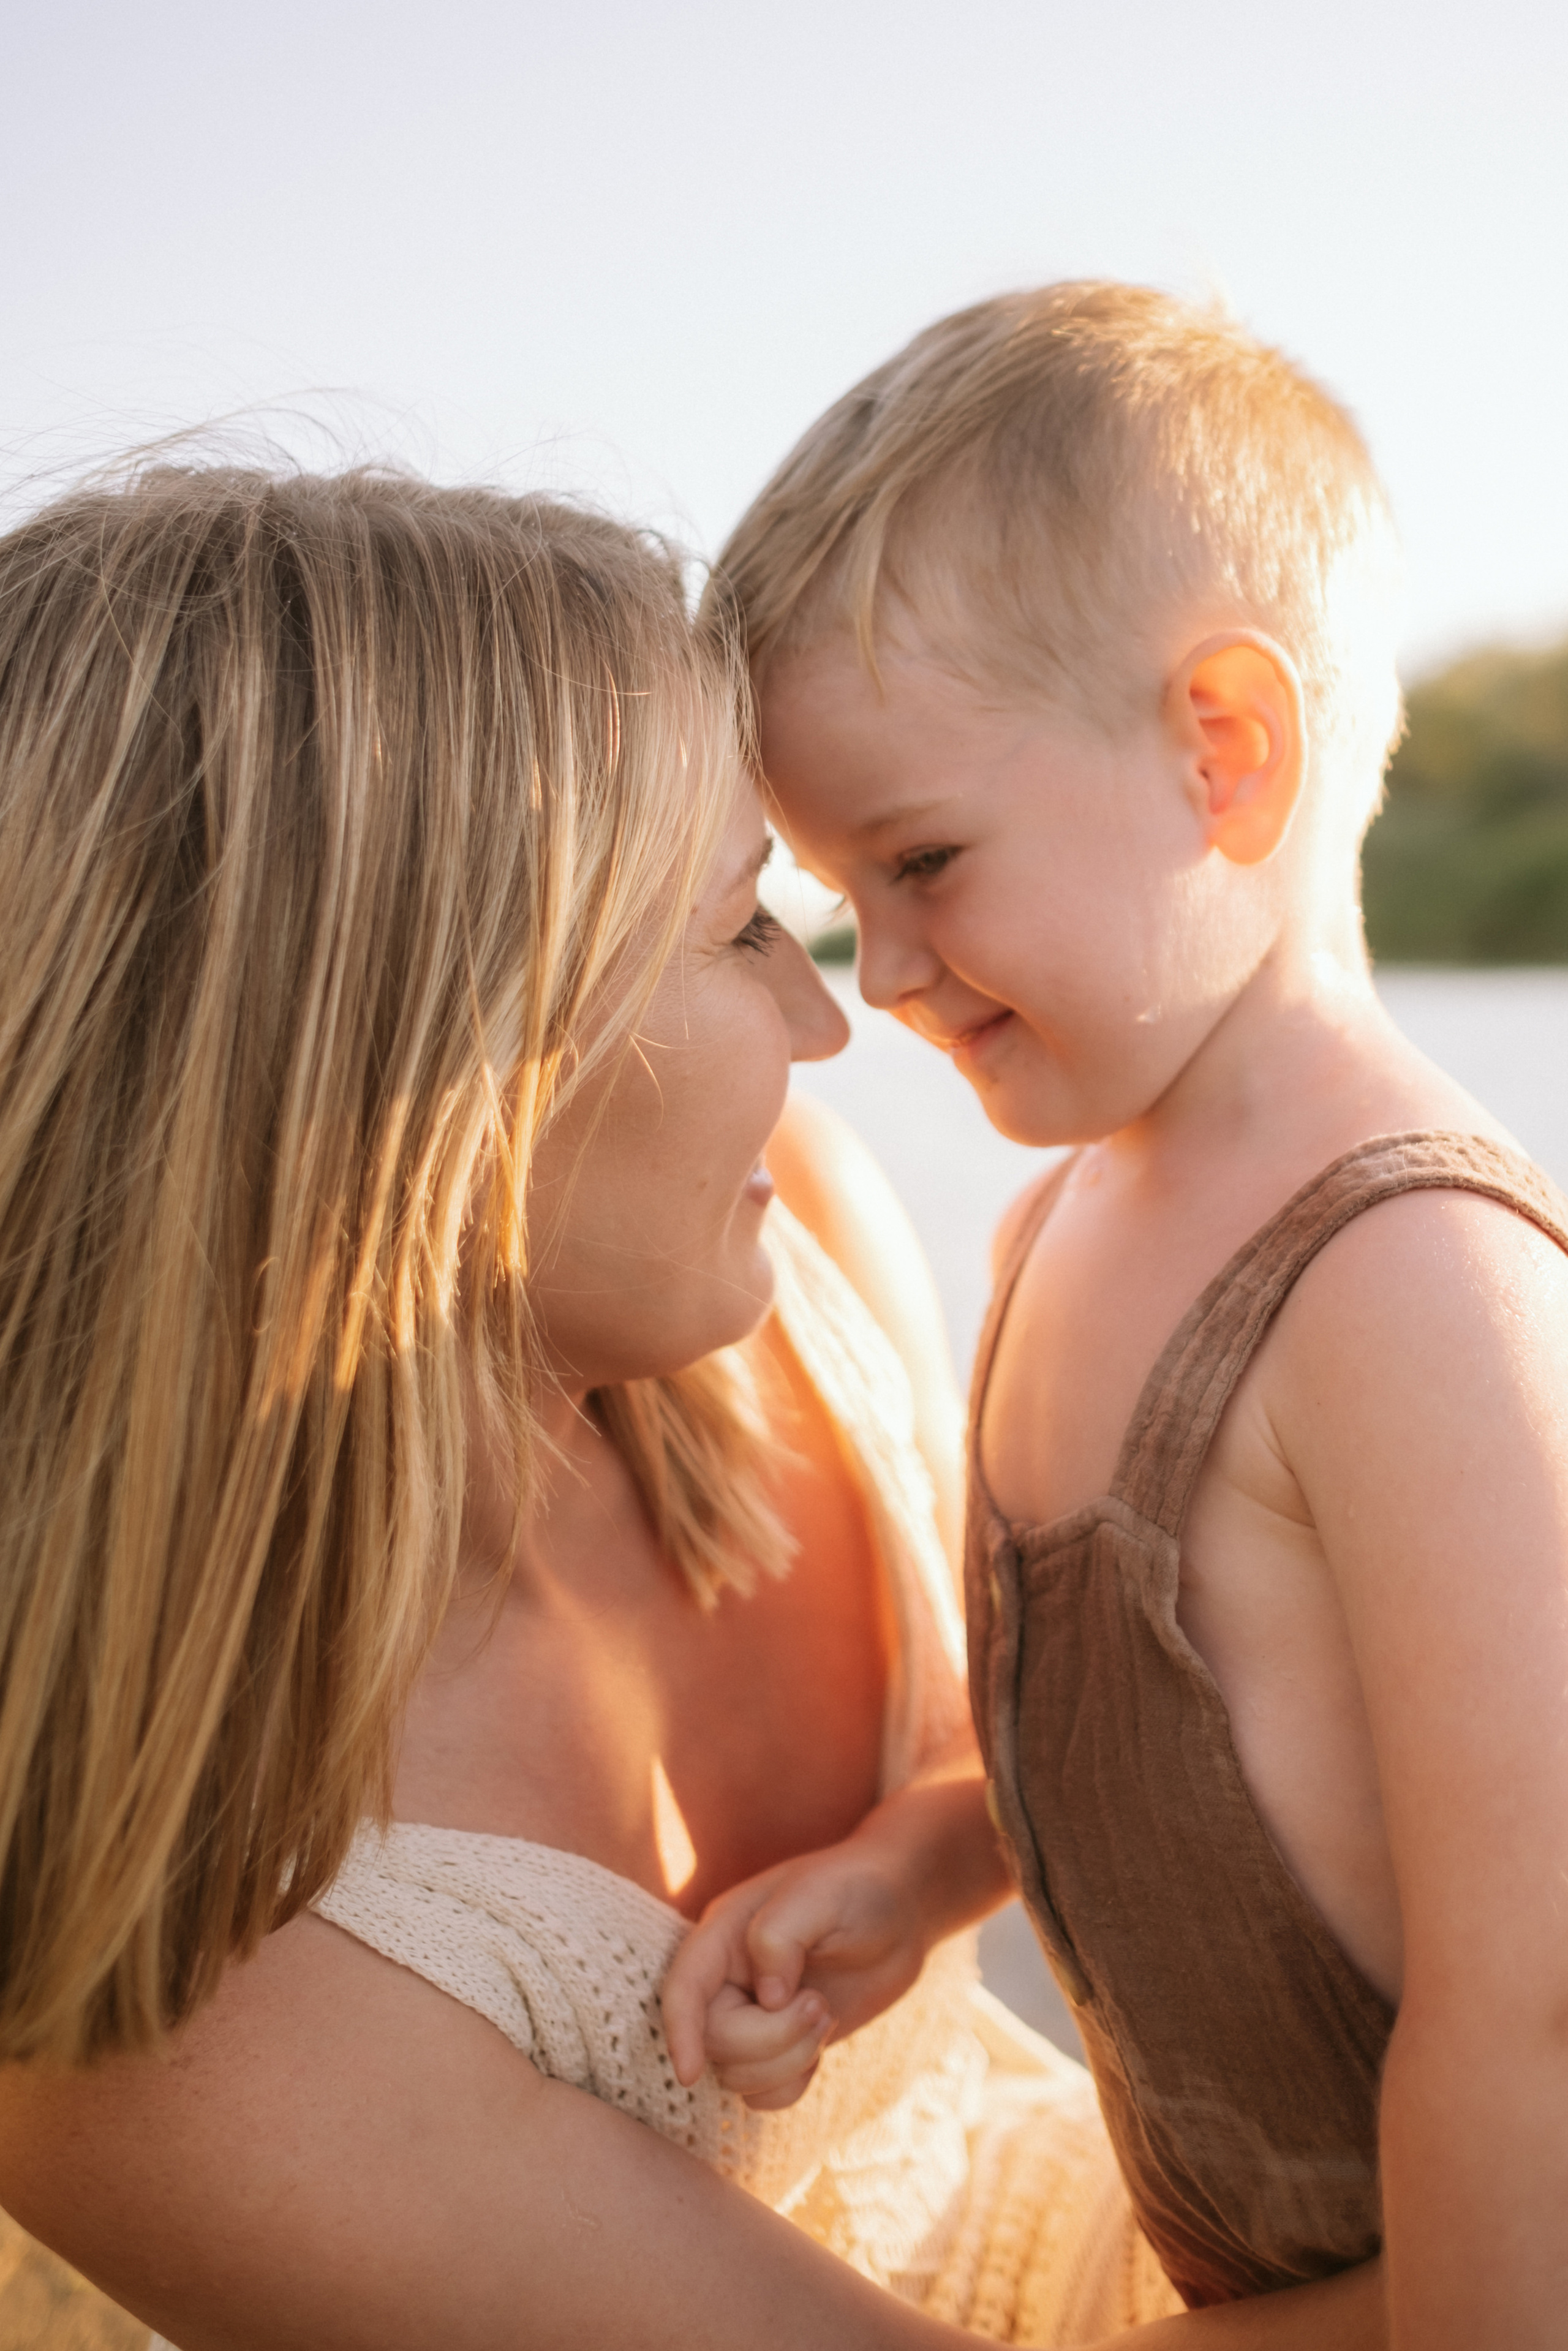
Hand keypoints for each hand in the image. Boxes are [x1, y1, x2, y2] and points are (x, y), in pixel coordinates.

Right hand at [662, 1839, 928, 2108]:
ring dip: (788, 2059)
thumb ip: (778, 1936)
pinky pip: (763, 2093)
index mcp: (724, 1933)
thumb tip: (766, 1998)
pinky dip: (792, 2082)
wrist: (900, 1910)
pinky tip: (820, 2045)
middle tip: (818, 2004)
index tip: (689, 2073)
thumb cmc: (857, 1888)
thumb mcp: (819, 1895)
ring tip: (824, 2013)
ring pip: (736, 2074)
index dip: (680, 2030)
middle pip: (714, 2039)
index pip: (684, 1987)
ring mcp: (751, 2015)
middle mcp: (728, 1978)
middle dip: (771, 2037)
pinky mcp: (779, 2044)